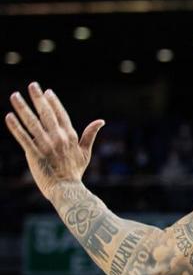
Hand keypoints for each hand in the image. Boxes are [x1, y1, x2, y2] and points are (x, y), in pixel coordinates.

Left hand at [6, 83, 103, 198]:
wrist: (66, 189)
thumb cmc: (75, 171)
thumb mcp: (85, 152)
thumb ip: (90, 135)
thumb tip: (101, 121)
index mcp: (70, 136)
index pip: (61, 114)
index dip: (53, 102)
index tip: (47, 92)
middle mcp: (58, 138)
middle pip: (46, 114)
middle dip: (38, 98)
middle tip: (32, 85)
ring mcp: (45, 145)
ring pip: (32, 122)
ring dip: (22, 108)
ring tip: (14, 96)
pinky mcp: (34, 153)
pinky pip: (23, 137)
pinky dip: (15, 127)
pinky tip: (9, 116)